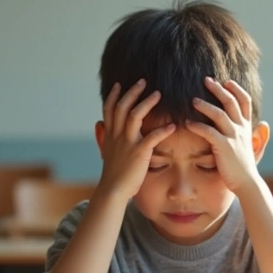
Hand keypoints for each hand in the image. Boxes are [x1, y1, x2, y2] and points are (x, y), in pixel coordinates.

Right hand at [96, 79, 175, 200]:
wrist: (113, 191)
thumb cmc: (112, 173)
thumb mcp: (105, 151)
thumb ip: (104, 136)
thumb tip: (99, 125)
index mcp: (110, 134)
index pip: (109, 109)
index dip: (113, 95)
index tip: (119, 84)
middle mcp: (117, 135)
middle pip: (122, 106)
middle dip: (132, 92)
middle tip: (143, 81)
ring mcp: (127, 143)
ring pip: (134, 116)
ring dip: (146, 103)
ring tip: (158, 94)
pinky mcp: (139, 153)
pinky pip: (152, 138)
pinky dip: (163, 131)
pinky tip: (173, 126)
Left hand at [187, 77, 262, 195]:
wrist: (247, 183)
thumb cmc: (246, 167)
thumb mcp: (253, 147)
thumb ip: (257, 135)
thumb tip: (264, 124)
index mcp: (247, 127)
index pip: (245, 101)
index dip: (236, 89)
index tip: (226, 81)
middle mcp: (241, 129)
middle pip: (230, 102)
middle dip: (218, 89)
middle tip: (206, 80)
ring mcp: (233, 137)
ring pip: (219, 114)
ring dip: (205, 105)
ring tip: (193, 100)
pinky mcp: (223, 147)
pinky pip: (208, 132)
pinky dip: (197, 126)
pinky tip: (187, 123)